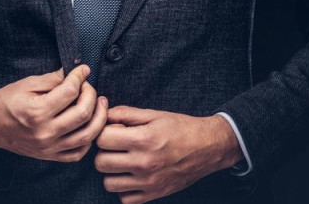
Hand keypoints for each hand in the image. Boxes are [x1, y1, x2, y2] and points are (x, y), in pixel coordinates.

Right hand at [0, 65, 107, 161]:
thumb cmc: (7, 101)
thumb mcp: (28, 84)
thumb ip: (53, 79)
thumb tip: (77, 72)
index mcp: (37, 111)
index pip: (70, 92)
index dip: (80, 77)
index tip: (83, 70)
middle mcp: (44, 132)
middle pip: (83, 113)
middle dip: (92, 95)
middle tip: (88, 87)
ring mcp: (48, 147)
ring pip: (87, 135)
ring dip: (99, 118)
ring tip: (99, 104)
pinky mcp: (50, 156)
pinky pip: (78, 153)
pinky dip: (88, 139)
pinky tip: (89, 125)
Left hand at [94, 106, 242, 203]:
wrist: (208, 148)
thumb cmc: (180, 128)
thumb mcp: (153, 114)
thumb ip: (125, 114)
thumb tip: (103, 114)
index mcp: (143, 139)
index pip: (102, 139)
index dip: (104, 133)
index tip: (113, 132)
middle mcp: (144, 162)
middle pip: (101, 162)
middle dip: (104, 152)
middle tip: (116, 147)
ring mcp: (148, 182)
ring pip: (108, 183)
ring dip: (112, 172)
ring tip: (122, 162)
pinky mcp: (154, 194)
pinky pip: (125, 199)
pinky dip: (124, 189)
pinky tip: (131, 177)